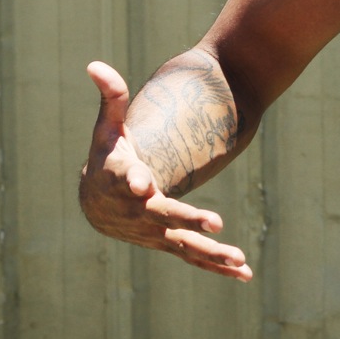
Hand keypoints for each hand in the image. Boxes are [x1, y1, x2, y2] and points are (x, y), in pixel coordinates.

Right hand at [78, 61, 251, 280]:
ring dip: (212, 253)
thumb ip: (110, 99)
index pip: (129, 180)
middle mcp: (139, 211)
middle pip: (164, 217)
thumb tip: (96, 64)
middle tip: (215, 224)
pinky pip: (193, 256)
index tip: (144, 184)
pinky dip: (217, 266)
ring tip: (241, 259)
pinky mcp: (166, 242)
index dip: (136, 181)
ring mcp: (153, 230)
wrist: (96, 202)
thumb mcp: (107, 129)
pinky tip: (244, 273)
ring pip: (184, 244)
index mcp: (124, 179)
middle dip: (188, 220)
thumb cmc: (107, 158)